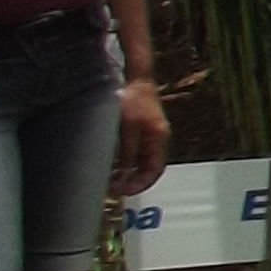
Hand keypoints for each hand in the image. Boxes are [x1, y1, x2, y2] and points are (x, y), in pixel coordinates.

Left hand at [110, 76, 169, 195]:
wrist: (135, 78)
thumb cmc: (133, 100)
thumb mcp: (127, 129)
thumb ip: (127, 153)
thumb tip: (124, 176)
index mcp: (159, 138)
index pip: (154, 170)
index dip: (141, 184)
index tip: (124, 192)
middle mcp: (157, 137)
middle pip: (149, 167)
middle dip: (133, 180)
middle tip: (115, 188)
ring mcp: (150, 132)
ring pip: (142, 160)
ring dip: (128, 171)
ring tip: (111, 178)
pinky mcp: (141, 128)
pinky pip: (136, 151)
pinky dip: (126, 161)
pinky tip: (113, 162)